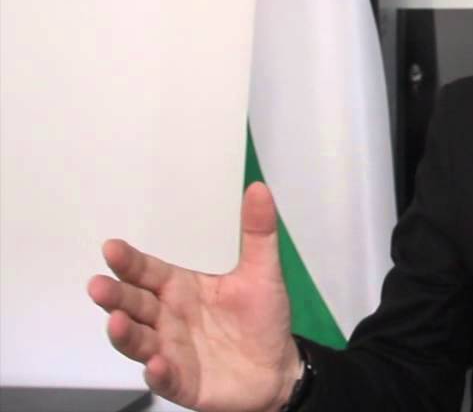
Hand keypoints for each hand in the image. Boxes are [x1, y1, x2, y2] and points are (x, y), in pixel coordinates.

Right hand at [87, 182, 300, 411]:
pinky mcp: (181, 381)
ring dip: (125, 333)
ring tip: (117, 321)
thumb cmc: (262, 318)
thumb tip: (259, 188)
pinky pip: (165, 378)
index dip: (130, 262)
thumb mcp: (263, 271)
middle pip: (134, 304)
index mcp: (181, 288)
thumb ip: (258, 232)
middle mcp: (168, 318)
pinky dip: (157, 372)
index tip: (112, 247)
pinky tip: (155, 364)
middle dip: (115, 296)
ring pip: (139, 341)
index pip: (148, 272)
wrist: (277, 368)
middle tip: (98, 285)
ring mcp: (170, 351)